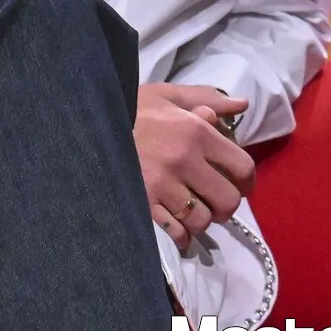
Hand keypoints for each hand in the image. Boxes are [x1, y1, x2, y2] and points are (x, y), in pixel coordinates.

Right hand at [135, 83, 253, 251]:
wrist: (84, 122)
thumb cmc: (128, 108)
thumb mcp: (166, 95)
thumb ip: (206, 98)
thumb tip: (242, 105)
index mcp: (195, 131)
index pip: (242, 168)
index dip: (246, 181)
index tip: (238, 185)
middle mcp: (183, 160)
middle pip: (227, 200)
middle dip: (224, 206)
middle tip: (213, 202)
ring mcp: (162, 184)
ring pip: (202, 219)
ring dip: (200, 220)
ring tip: (191, 213)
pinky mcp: (142, 202)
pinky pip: (175, 231)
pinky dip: (181, 235)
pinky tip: (178, 230)